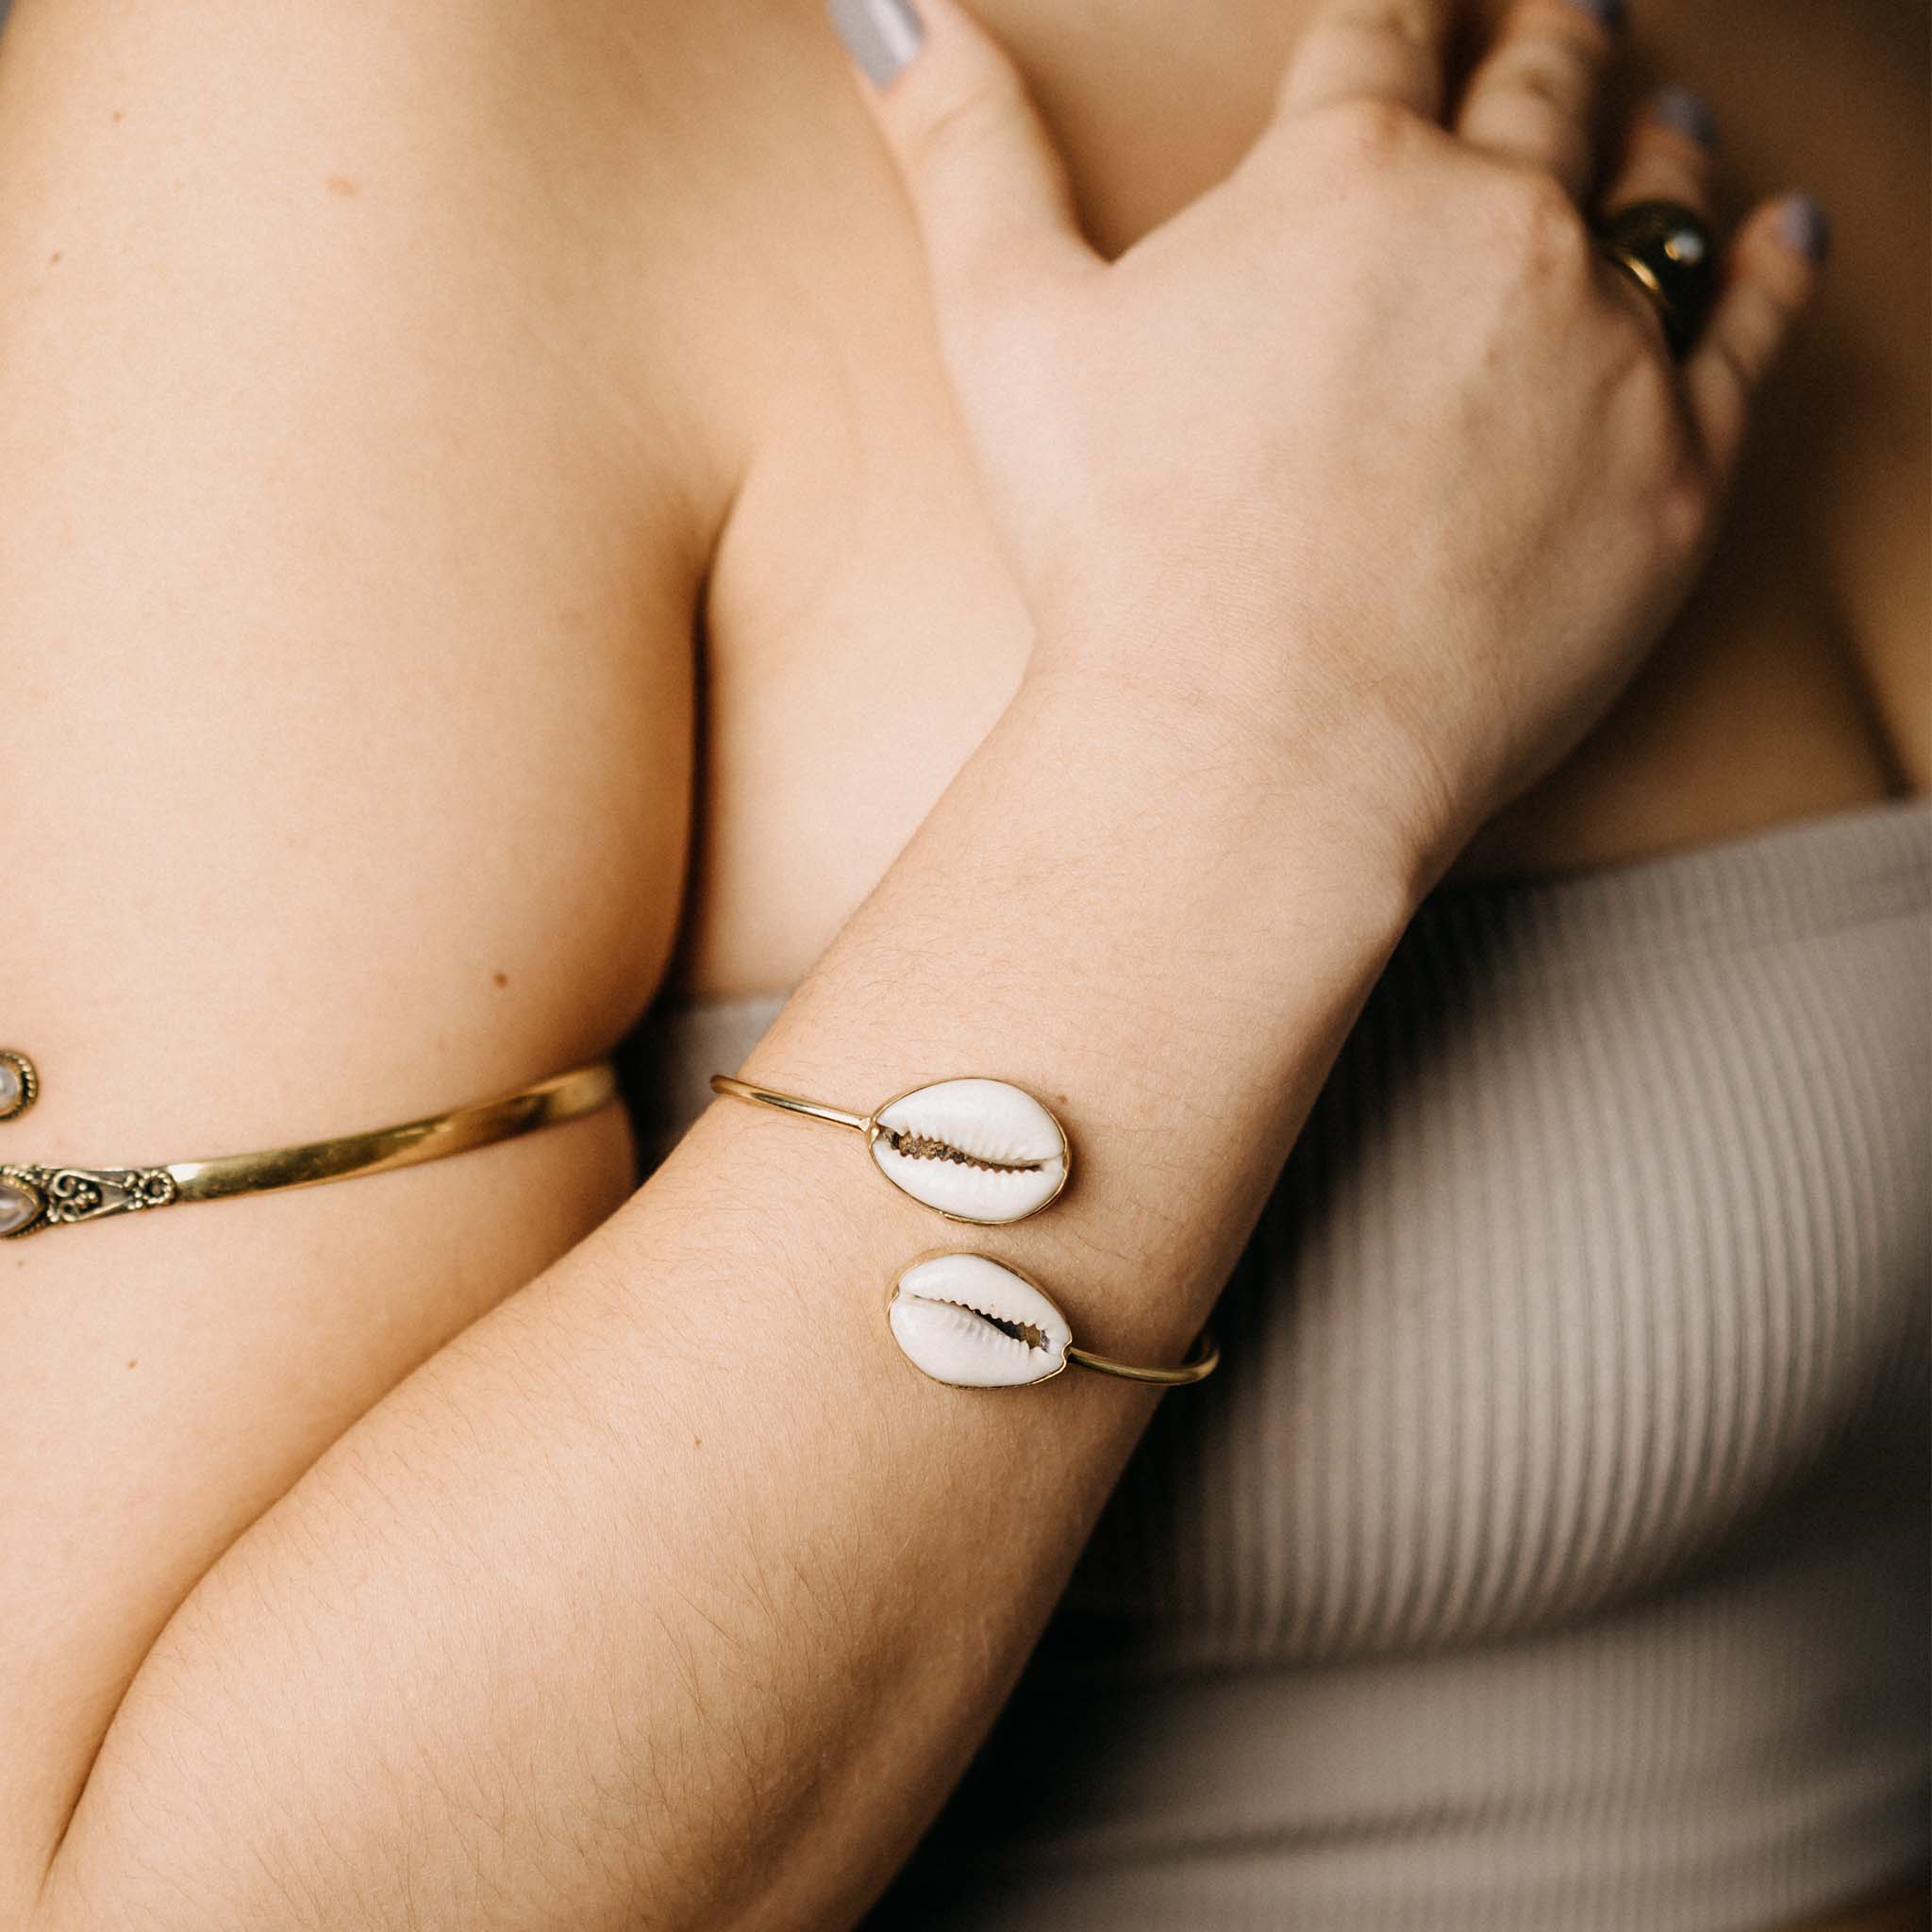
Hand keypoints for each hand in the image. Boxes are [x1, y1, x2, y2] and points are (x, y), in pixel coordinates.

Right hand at [832, 0, 1826, 871]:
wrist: (1252, 746)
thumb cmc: (1122, 550)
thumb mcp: (1008, 331)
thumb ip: (967, 154)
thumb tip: (891, 11)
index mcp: (1343, 173)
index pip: (1387, 34)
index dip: (1403, 7)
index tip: (1418, 4)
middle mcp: (1499, 224)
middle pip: (1542, 87)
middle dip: (1546, 37)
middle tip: (1564, 12)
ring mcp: (1603, 346)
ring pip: (1655, 190)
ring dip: (1653, 135)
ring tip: (1657, 112)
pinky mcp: (1672, 473)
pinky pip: (1752, 332)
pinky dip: (1772, 267)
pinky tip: (1783, 230)